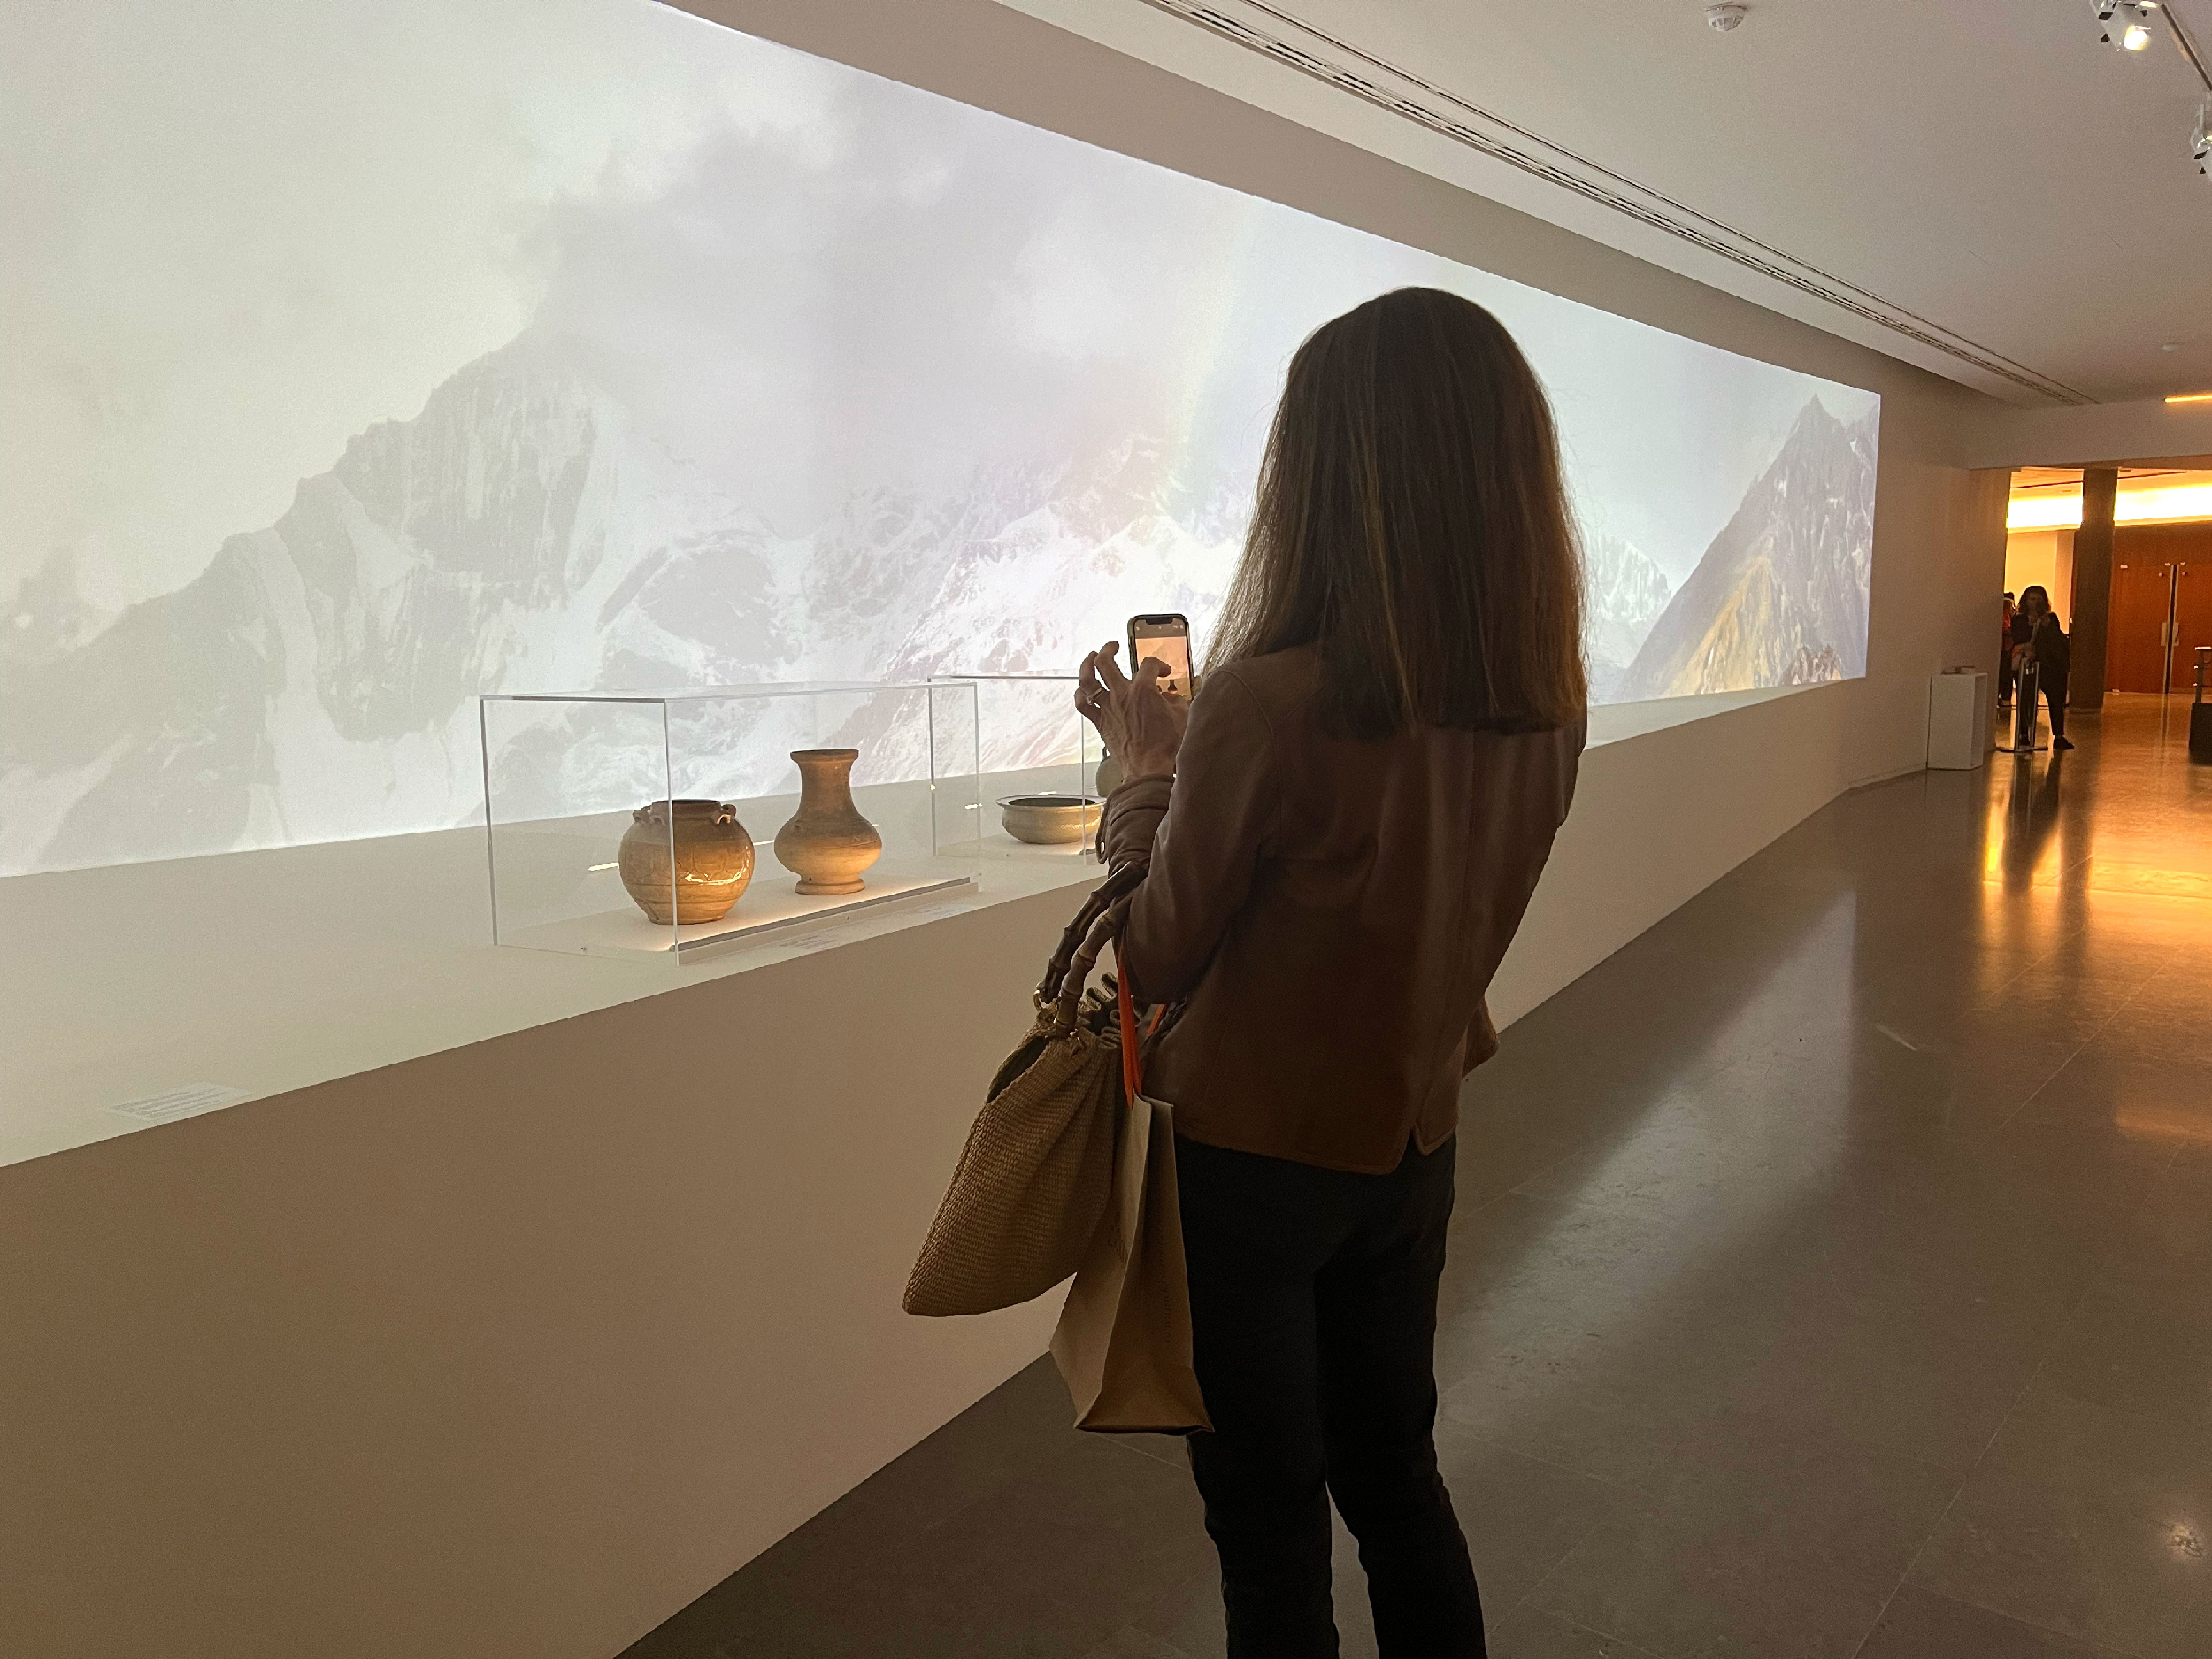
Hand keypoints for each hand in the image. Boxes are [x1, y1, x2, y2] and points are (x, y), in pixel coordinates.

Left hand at [1076, 641, 1187, 782]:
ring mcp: (1108, 708)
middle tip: (1113, 646)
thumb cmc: (1165, 745)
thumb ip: (1176, 700)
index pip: (1149, 664)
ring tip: (1091, 658)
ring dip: (1087, 664)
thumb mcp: (1181, 716)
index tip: (1163, 672)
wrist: (1149, 767)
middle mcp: (1122, 694)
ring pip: (1087, 678)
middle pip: (1105, 661)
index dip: (1159, 664)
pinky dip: (1080, 694)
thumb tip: (1171, 697)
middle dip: (1109, 649)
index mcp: (1143, 690)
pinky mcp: (1100, 722)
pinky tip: (1082, 691)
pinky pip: (1082, 704)